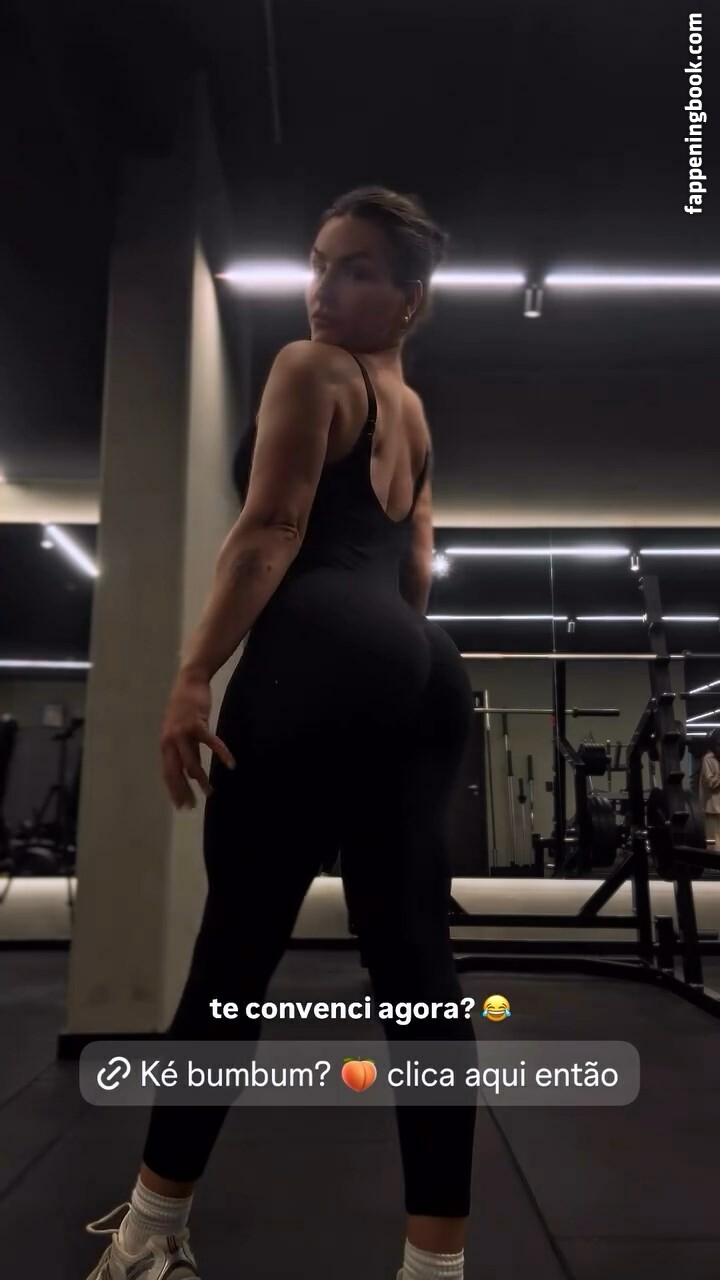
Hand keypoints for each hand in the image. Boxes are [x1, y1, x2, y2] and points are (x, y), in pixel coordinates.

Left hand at [160, 671, 235, 809]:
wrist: (189, 681)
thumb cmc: (186, 707)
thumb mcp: (182, 731)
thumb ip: (186, 751)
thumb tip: (192, 773)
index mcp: (165, 744)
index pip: (168, 773)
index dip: (174, 790)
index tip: (182, 806)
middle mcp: (170, 741)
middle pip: (176, 772)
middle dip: (183, 791)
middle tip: (192, 806)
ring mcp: (183, 733)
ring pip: (191, 763)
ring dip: (201, 780)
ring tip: (210, 792)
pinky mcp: (197, 724)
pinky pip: (211, 743)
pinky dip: (221, 754)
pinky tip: (230, 764)